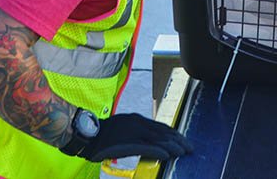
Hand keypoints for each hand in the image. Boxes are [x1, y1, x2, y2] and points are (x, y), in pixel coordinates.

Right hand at [77, 113, 192, 161]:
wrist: (87, 135)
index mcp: (137, 120)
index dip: (174, 134)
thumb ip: (137, 133)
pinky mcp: (127, 143)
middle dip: (178, 140)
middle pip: (163, 132)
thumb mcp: (124, 127)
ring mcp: (133, 133)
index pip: (161, 127)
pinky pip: (146, 148)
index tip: (183, 140)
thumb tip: (151, 143)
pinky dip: (158, 152)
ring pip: (158, 140)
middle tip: (189, 147)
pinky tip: (167, 156)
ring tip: (183, 152)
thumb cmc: (104, 134)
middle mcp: (138, 124)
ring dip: (173, 147)